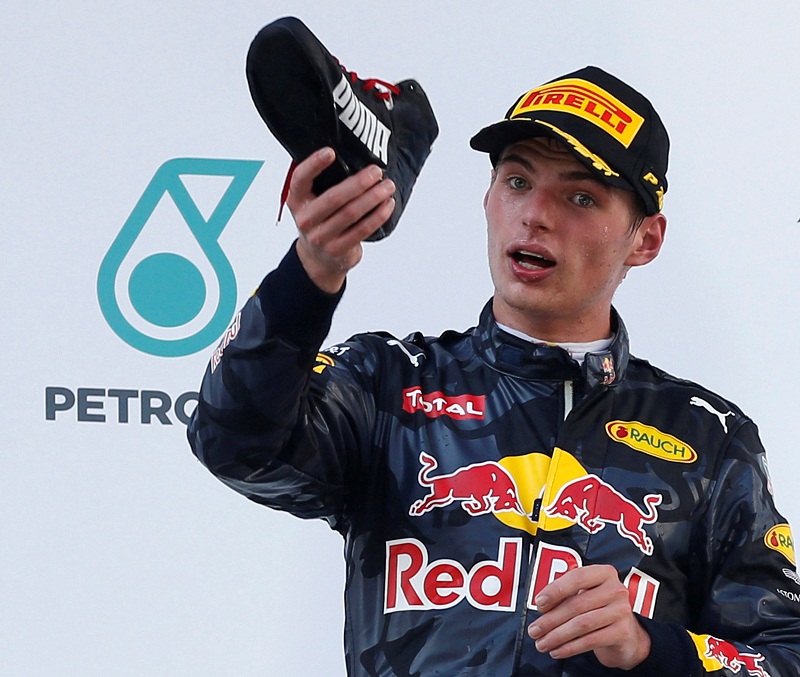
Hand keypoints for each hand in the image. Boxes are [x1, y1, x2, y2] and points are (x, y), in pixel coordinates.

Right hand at [287, 147, 395, 292]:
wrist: (318, 259)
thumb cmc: (320, 221)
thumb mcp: (310, 201)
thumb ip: (321, 182)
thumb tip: (349, 153)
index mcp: (296, 201)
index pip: (301, 179)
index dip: (314, 164)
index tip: (330, 151)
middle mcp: (306, 220)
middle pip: (334, 198)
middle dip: (358, 183)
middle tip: (376, 171)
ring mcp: (321, 237)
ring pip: (351, 213)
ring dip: (373, 198)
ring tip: (388, 186)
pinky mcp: (339, 249)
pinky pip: (362, 229)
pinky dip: (378, 216)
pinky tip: (388, 205)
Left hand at [528, 564, 650, 669]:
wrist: (626, 633)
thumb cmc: (599, 609)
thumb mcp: (585, 595)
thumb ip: (566, 594)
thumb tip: (541, 604)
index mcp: (604, 573)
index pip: (576, 577)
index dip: (555, 590)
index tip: (538, 602)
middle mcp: (615, 590)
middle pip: (576, 604)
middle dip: (550, 620)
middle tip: (534, 630)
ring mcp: (621, 611)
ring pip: (581, 624)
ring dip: (557, 636)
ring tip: (542, 643)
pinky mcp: (622, 632)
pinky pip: (590, 640)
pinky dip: (570, 647)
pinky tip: (557, 651)